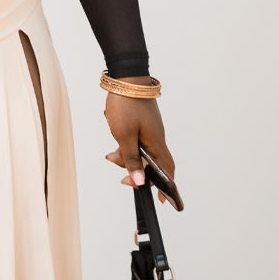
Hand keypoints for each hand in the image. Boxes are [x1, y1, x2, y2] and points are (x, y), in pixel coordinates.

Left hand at [102, 76, 176, 205]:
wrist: (126, 80)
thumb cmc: (126, 106)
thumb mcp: (123, 135)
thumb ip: (131, 159)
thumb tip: (139, 181)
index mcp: (157, 144)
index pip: (167, 170)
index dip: (166, 186)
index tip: (161, 199)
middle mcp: (157, 139)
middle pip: (153, 164)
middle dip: (138, 172)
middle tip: (122, 177)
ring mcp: (150, 131)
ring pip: (142, 152)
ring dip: (128, 158)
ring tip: (111, 156)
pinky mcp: (142, 124)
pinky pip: (137, 142)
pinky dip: (127, 146)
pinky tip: (115, 144)